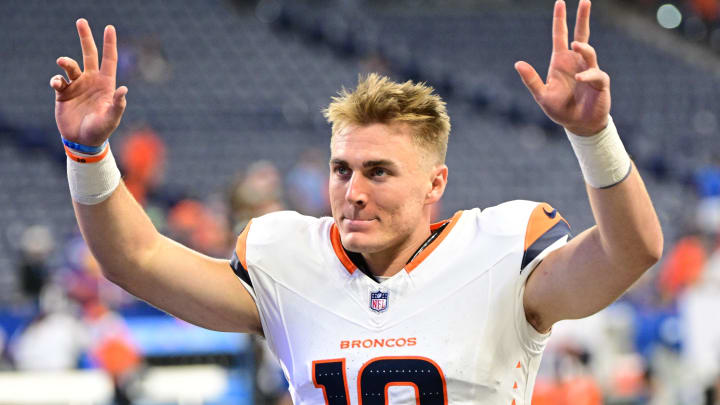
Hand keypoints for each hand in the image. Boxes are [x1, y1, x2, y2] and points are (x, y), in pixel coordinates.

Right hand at [51, 19, 126, 146]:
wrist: (82, 141)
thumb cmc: (101, 130)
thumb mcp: (111, 118)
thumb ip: (117, 105)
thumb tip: (124, 89)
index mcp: (106, 84)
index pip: (109, 60)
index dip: (109, 44)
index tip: (109, 28)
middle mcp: (91, 81)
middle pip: (89, 54)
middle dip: (86, 38)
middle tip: (81, 21)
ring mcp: (77, 86)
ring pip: (70, 66)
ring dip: (66, 62)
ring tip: (62, 62)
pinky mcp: (63, 93)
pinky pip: (58, 80)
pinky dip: (56, 80)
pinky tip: (57, 84)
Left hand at [514, 0, 609, 135]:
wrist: (578, 125)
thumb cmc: (560, 109)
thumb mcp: (541, 95)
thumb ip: (531, 80)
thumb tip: (517, 63)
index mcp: (561, 62)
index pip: (560, 36)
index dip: (560, 20)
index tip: (560, 3)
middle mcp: (576, 62)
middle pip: (581, 35)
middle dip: (582, 18)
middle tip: (584, 1)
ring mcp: (589, 70)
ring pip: (589, 52)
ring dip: (583, 48)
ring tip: (576, 45)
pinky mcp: (599, 82)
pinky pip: (595, 74)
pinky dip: (587, 75)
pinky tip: (579, 79)